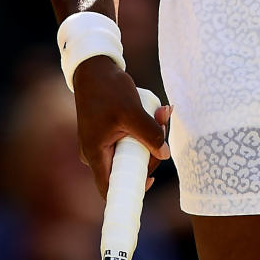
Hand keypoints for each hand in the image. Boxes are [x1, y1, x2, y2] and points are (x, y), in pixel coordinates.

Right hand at [72, 55, 171, 198]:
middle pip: (127, 167)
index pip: (111, 188)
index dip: (130, 190)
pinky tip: (157, 110)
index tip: (151, 180)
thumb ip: (148, 134)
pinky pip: (129, 138)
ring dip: (150, 135)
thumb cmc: (108, 89)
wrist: (94, 69)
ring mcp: (101, 142)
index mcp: (95, 155)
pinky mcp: (108, 132)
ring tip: (162, 111)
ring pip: (132, 150)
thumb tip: (165, 154)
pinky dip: (143, 128)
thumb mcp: (131, 112)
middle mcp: (96, 153)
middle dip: (150, 150)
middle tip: (163, 128)